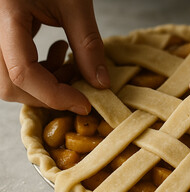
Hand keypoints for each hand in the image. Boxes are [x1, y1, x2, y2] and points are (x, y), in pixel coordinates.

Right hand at [0, 0, 109, 114]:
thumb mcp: (75, 3)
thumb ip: (88, 45)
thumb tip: (100, 84)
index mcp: (5, 13)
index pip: (23, 72)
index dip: (55, 95)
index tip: (84, 104)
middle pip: (9, 84)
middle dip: (48, 94)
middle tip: (78, 83)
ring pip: (8, 80)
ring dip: (44, 84)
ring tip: (69, 61)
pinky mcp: (1, 36)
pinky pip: (13, 67)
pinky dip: (39, 71)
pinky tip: (58, 52)